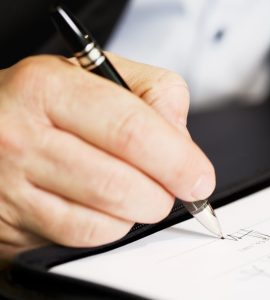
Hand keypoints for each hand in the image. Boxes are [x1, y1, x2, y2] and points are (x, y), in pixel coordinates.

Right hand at [0, 54, 214, 259]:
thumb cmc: (52, 101)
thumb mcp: (99, 73)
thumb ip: (154, 93)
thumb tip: (184, 144)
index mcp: (50, 87)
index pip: (131, 131)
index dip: (177, 160)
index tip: (199, 177)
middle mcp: (22, 136)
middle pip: (119, 183)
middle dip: (164, 193)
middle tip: (178, 188)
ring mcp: (12, 185)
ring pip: (104, 218)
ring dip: (140, 211)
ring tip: (140, 191)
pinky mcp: (14, 223)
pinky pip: (83, 237)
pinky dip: (113, 227)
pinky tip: (110, 206)